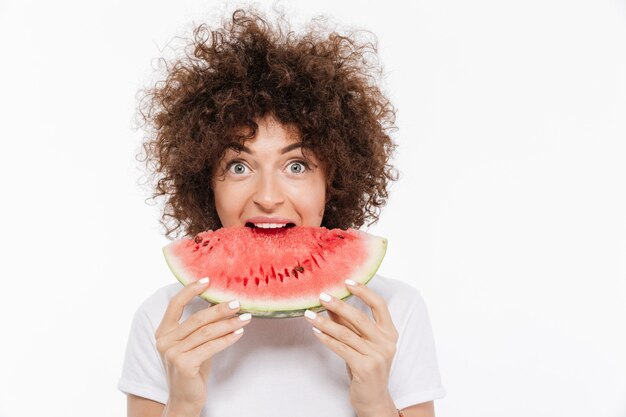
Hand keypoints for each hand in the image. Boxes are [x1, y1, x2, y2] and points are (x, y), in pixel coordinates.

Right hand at [154, 278, 251, 411]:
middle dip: (219, 309)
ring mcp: (172, 353)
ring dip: (228, 324)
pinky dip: (227, 338)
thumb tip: (220, 303)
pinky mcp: (184, 364)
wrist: (184, 400)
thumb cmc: (192, 369)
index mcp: (163, 332)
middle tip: (237, 302)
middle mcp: (165, 341)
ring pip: (206, 332)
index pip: (174, 304)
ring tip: (245, 318)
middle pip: (196, 318)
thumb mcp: (193, 344)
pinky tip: (239, 333)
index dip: (190, 290)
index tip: (208, 280)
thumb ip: (200, 326)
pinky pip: (211, 346)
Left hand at [304, 280, 398, 415]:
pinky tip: (316, 331)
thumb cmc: (365, 367)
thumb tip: (331, 303)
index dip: (364, 291)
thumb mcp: (361, 343)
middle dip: (338, 305)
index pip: (380, 305)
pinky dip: (326, 339)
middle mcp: (386, 343)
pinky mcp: (365, 367)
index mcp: (390, 333)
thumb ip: (350, 325)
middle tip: (322, 296)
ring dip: (325, 322)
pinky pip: (341, 348)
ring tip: (310, 314)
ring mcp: (377, 356)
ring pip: (346, 333)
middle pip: (360, 317)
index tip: (347, 282)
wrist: (373, 399)